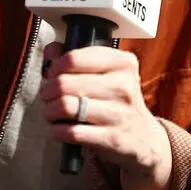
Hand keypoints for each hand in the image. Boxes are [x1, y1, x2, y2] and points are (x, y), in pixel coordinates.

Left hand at [39, 42, 172, 189]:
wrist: (143, 137)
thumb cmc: (117, 100)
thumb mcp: (107, 73)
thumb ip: (76, 59)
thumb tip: (50, 51)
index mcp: (122, 63)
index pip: (74, 58)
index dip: (55, 67)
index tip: (53, 74)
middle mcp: (123, 86)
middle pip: (64, 83)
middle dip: (48, 90)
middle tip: (47, 95)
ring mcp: (118, 113)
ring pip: (65, 106)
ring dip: (49, 111)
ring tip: (50, 112)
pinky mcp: (112, 138)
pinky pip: (72, 132)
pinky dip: (57, 131)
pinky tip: (59, 128)